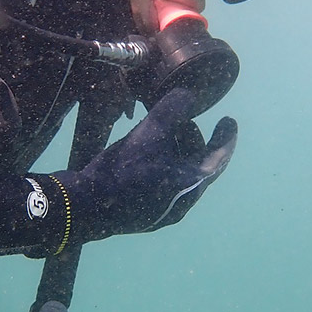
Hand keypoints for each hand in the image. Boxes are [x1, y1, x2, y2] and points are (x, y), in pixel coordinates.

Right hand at [55, 87, 236, 240]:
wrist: (82, 207)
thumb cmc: (121, 171)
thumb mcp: (151, 132)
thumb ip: (174, 109)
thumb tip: (188, 96)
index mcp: (190, 185)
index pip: (219, 157)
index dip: (225, 136)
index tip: (229, 120)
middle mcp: (181, 203)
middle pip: (196, 165)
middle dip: (192, 140)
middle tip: (181, 121)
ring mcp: (161, 212)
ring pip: (177, 174)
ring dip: (174, 152)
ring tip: (158, 133)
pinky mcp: (141, 215)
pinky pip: (160, 185)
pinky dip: (159, 165)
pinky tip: (140, 154)